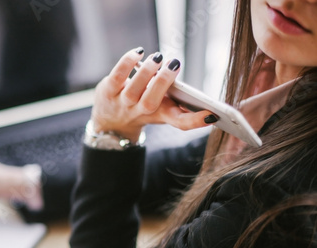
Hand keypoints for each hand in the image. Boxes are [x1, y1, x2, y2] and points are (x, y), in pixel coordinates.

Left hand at [91, 48, 215, 142]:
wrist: (110, 121)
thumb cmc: (142, 108)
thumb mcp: (162, 106)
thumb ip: (177, 97)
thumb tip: (186, 79)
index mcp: (161, 115)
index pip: (180, 123)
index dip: (195, 120)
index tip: (211, 115)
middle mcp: (140, 112)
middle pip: (151, 103)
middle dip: (163, 82)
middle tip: (174, 64)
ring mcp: (122, 103)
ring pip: (133, 90)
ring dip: (146, 71)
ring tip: (157, 57)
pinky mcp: (108, 91)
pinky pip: (117, 76)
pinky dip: (127, 62)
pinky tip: (138, 53)